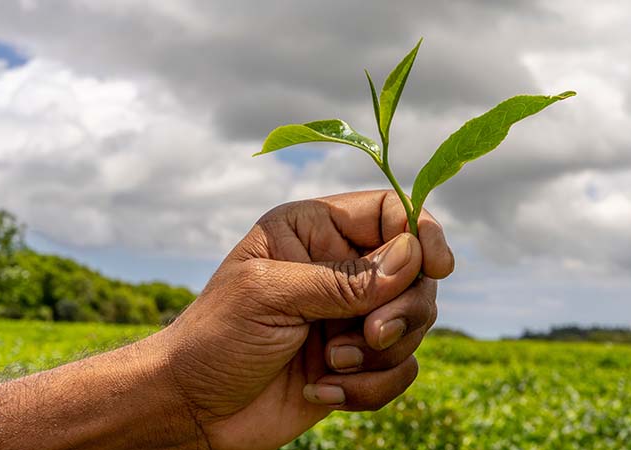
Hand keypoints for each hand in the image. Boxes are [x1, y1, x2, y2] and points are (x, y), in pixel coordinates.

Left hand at [163, 190, 453, 448]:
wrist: (193, 409)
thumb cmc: (215, 339)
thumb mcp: (270, 295)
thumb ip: (344, 279)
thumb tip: (413, 259)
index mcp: (313, 230)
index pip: (388, 211)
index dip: (421, 232)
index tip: (437, 267)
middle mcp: (338, 267)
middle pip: (414, 272)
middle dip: (403, 309)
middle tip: (369, 334)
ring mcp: (350, 316)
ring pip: (414, 324)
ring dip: (379, 354)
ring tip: (329, 365)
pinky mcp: (356, 362)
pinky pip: (400, 370)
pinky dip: (370, 388)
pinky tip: (322, 390)